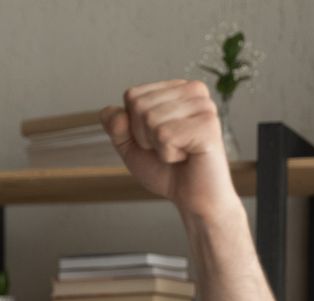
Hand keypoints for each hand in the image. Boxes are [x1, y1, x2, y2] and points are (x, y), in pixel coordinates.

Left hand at [101, 79, 240, 220]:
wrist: (193, 197)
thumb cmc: (167, 170)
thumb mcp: (133, 148)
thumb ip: (116, 128)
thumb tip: (105, 111)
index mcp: (176, 89)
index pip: (132, 95)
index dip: (133, 127)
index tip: (156, 139)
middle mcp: (193, 90)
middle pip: (139, 105)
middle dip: (144, 137)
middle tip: (167, 148)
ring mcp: (203, 105)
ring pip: (150, 119)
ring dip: (157, 147)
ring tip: (178, 152)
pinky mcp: (208, 124)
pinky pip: (165, 135)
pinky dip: (168, 155)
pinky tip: (186, 156)